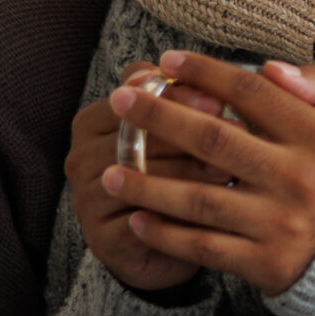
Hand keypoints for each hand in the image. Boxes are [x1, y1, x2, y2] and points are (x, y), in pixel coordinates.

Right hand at [65, 62, 229, 294]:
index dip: (177, 98)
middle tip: (235, 136)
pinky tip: (213, 213)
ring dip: (187, 174)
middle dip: (188, 135)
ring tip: (230, 170)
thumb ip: (176, 97)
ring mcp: (86, 201)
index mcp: (91, 121)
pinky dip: (179, 217)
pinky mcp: (102, 240)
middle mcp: (80, 158)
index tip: (218, 101)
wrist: (166, 241)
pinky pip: (141, 224)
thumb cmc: (174, 169)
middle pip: (135, 139)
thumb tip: (197, 74)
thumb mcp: (174, 128)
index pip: (132, 99)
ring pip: (139, 180)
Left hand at [118, 50, 314, 296]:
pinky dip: (167, 234)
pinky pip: (205, 247)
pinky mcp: (267, 265)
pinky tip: (137, 218)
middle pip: (214, 140)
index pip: (251, 93)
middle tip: (120, 101)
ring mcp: (280, 224)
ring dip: (148, 183)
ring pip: (199, 199)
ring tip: (107, 168)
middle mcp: (299, 178)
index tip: (167, 61)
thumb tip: (269, 67)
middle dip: (159, 117)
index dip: (205, 73)